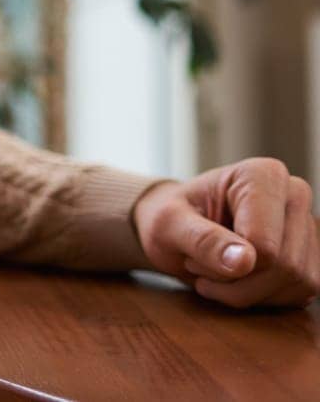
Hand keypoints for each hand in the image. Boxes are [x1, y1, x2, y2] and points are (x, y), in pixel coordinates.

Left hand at [133, 157, 319, 307]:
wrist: (177, 226)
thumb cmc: (170, 218)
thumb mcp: (169, 225)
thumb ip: (203, 240)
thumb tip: (244, 261)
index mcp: (262, 175)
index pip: (264, 244)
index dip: (226, 265)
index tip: (192, 255)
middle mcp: (294, 194)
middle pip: (285, 266)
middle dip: (237, 283)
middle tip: (199, 268)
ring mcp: (307, 226)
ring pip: (297, 283)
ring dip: (248, 293)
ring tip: (214, 272)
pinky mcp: (310, 256)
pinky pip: (300, 294)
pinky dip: (263, 298)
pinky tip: (236, 282)